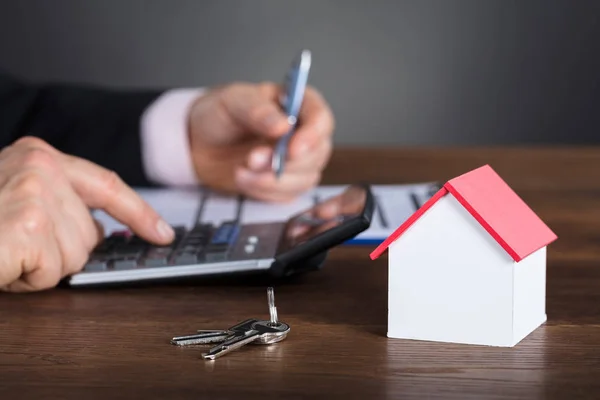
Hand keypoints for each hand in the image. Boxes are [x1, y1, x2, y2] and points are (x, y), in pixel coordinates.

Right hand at [0, 137, 173, 291]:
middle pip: (91, 233)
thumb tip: (98, 232)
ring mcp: (36, 195)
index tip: (164, 233)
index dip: (140, 214)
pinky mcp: (28, 227)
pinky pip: (52, 273)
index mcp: (39, 155)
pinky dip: (27, 280)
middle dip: (58, 253)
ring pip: (75, 257)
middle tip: (19, 246)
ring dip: (40, 268)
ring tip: (9, 252)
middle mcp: (41, 168)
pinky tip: (6, 263)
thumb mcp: (13, 198)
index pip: (108, 186)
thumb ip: (59, 203)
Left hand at [188, 82, 334, 201]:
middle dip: (285, 163)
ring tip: (241, 170)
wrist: (200, 144)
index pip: (321, 119)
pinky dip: (264, 191)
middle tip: (252, 159)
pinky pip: (288, 195)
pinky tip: (245, 179)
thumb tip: (283, 125)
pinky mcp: (287, 183)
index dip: (312, 136)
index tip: (292, 149)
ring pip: (305, 178)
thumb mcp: (233, 101)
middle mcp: (303, 132)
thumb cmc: (220, 115)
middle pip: (317, 153)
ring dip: (271, 180)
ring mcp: (298, 161)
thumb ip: (257, 110)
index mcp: (298, 104)